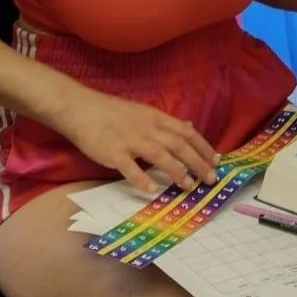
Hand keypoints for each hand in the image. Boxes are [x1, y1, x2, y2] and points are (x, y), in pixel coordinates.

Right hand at [57, 85, 220, 194]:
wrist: (79, 107)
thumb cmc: (111, 111)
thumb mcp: (143, 111)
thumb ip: (166, 123)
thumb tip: (190, 127)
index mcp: (155, 117)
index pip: (186, 132)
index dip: (203, 147)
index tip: (217, 161)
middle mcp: (146, 128)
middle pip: (178, 144)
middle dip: (198, 162)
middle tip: (211, 179)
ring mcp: (129, 140)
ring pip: (159, 154)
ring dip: (176, 171)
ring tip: (188, 186)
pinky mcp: (112, 152)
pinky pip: (129, 167)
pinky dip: (141, 177)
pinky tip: (151, 189)